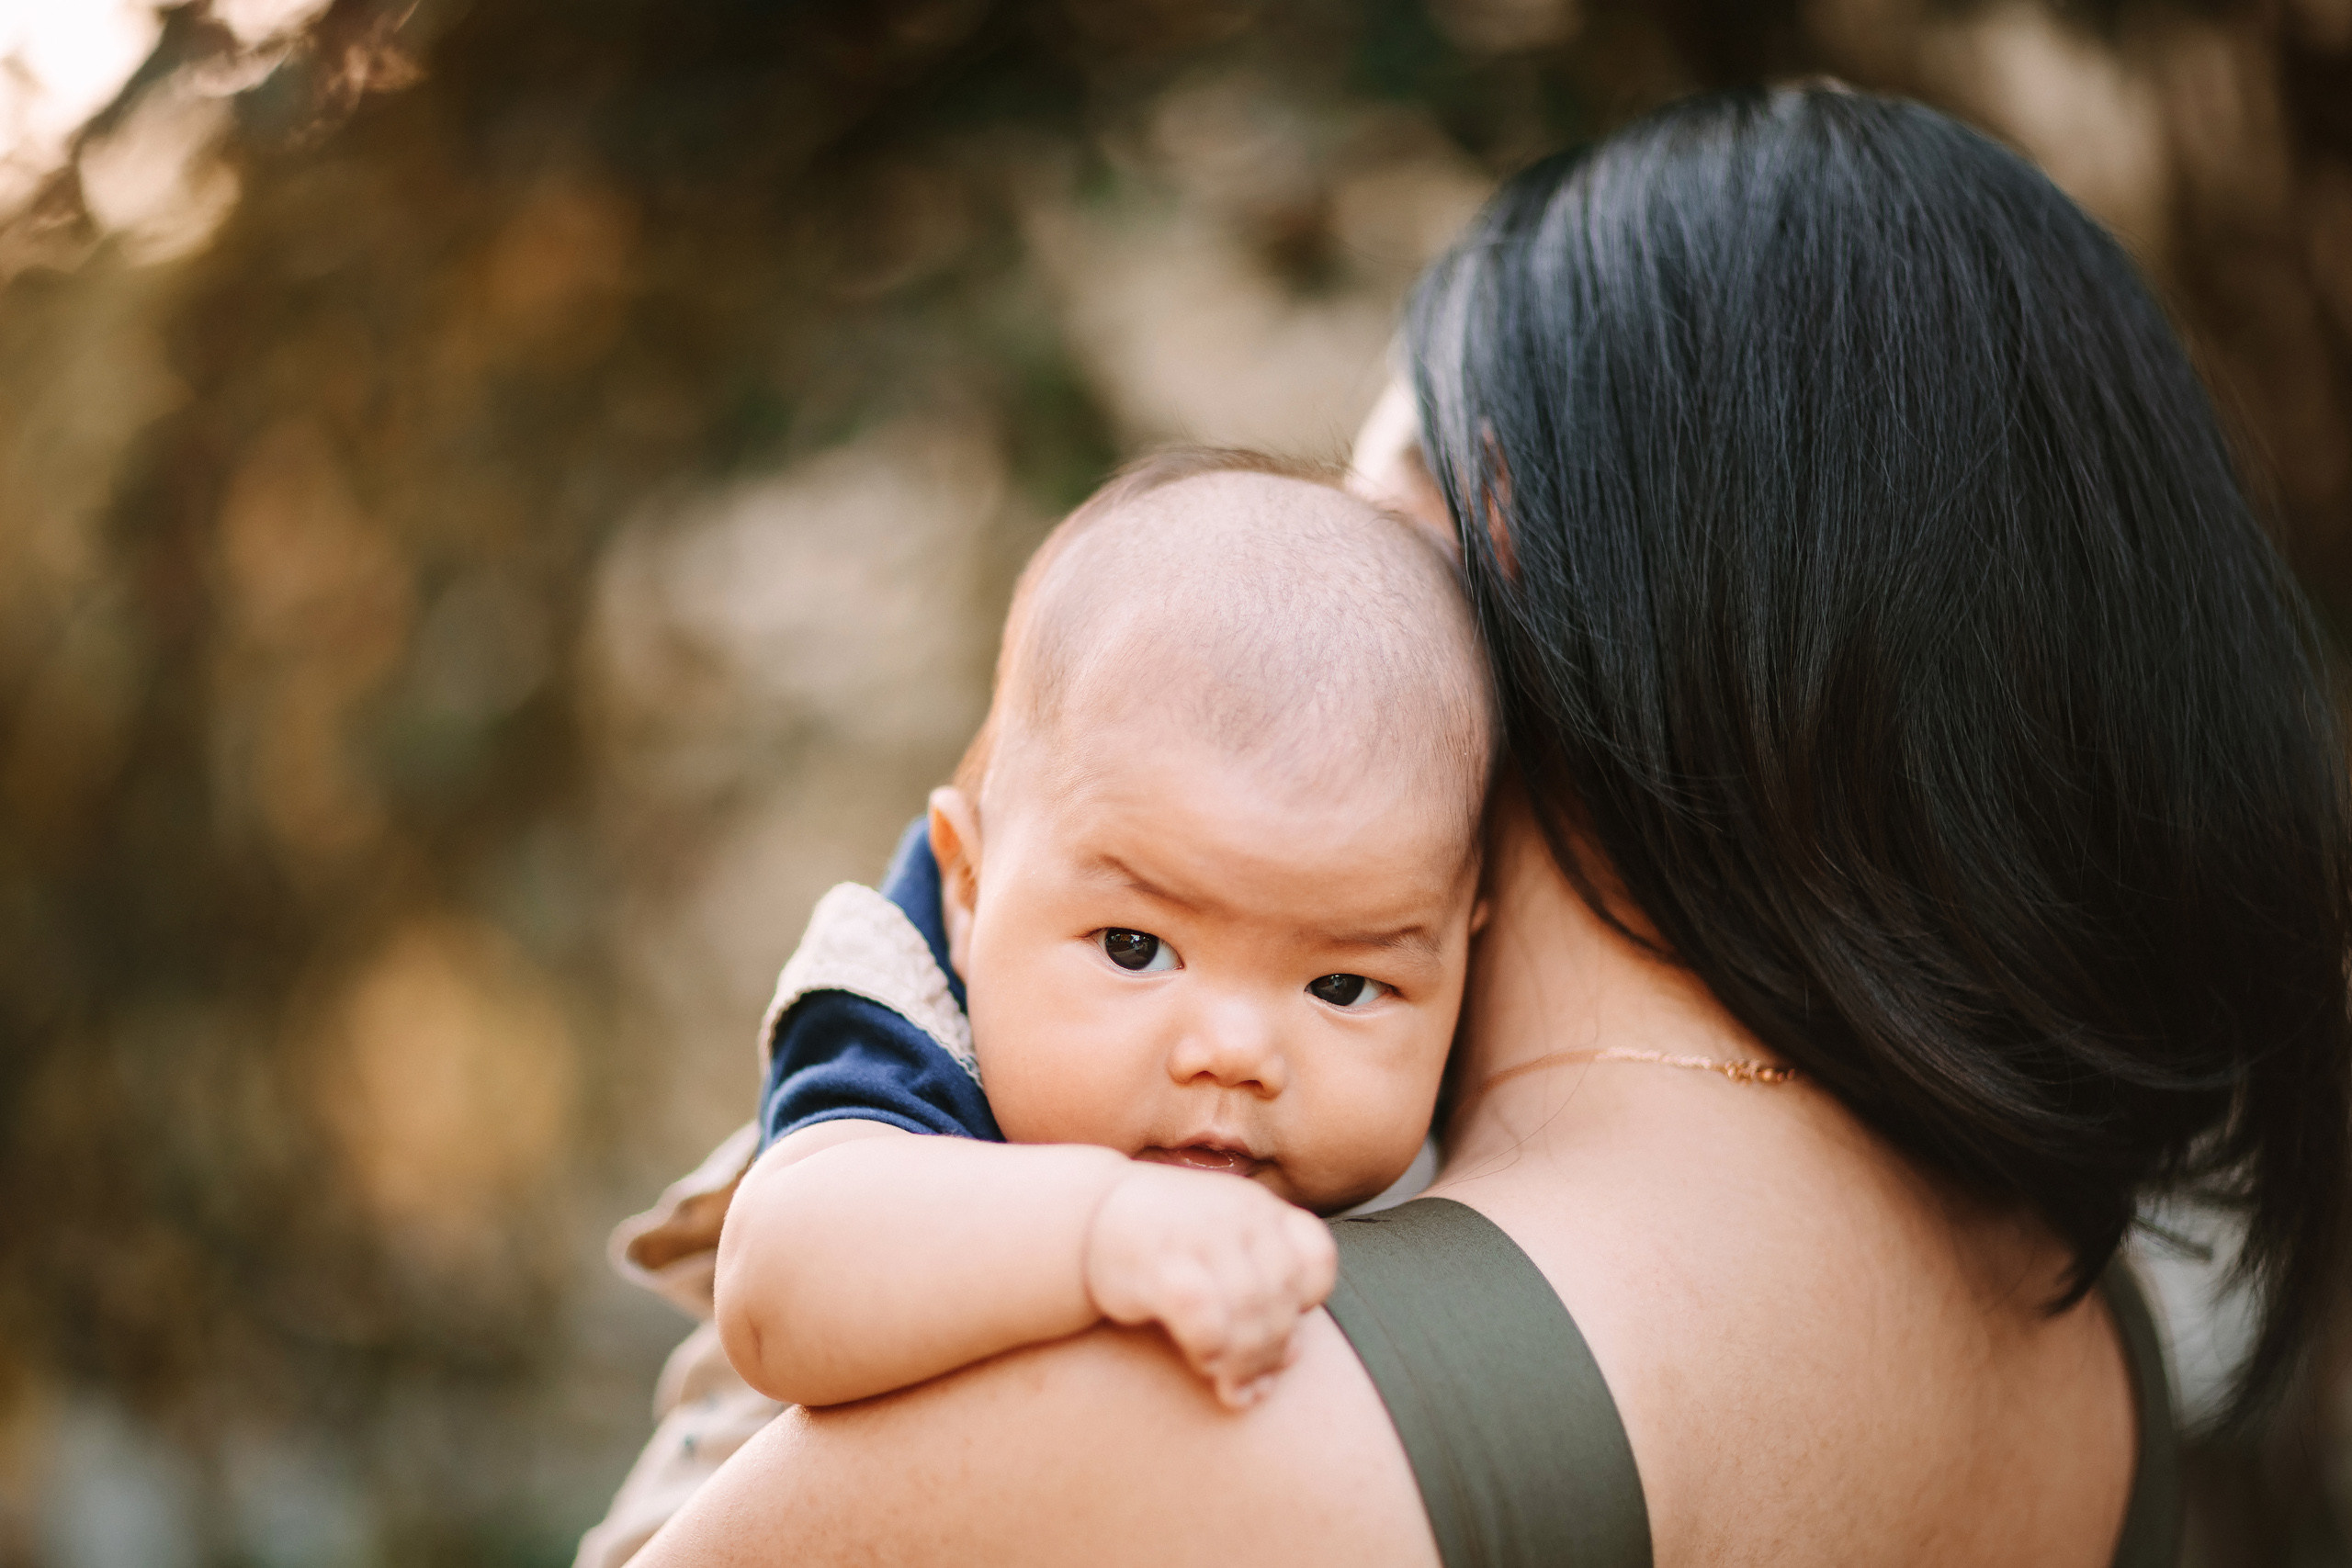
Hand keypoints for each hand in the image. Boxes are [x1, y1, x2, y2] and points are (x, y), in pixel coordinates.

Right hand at [1081, 1163, 1338, 1409]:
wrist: (1087, 1218)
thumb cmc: (1166, 1246)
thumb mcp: (1223, 1255)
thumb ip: (1260, 1297)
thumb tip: (1293, 1356)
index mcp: (1259, 1209)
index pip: (1314, 1259)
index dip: (1305, 1303)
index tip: (1282, 1327)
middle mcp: (1235, 1216)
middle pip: (1279, 1296)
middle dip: (1272, 1351)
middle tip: (1255, 1386)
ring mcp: (1197, 1236)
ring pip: (1248, 1310)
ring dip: (1245, 1361)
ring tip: (1231, 1388)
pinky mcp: (1159, 1263)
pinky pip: (1204, 1316)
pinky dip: (1212, 1349)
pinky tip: (1203, 1365)